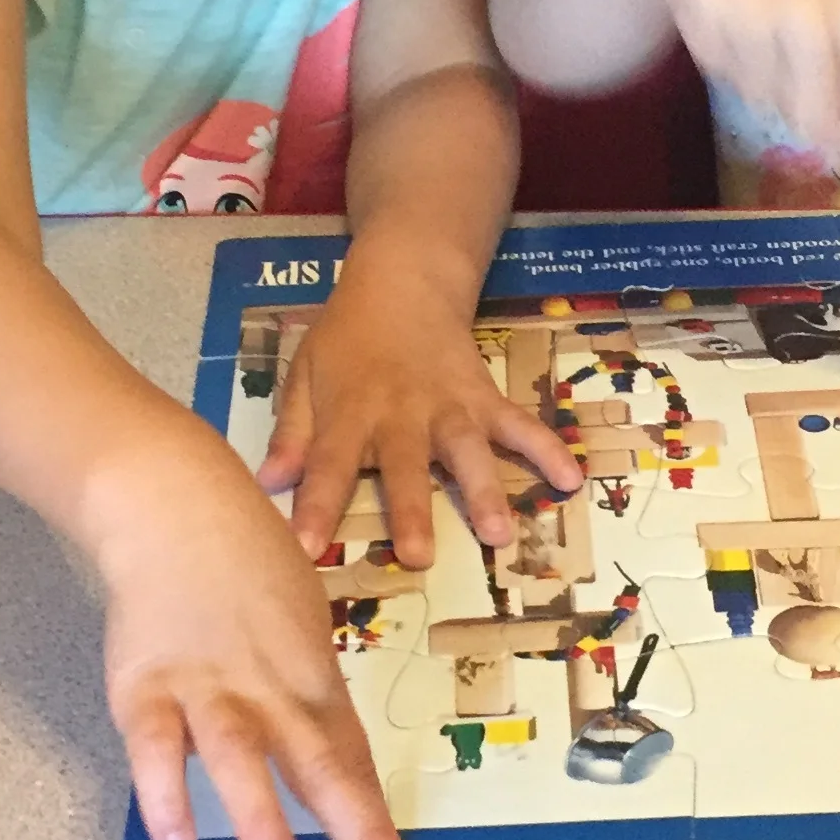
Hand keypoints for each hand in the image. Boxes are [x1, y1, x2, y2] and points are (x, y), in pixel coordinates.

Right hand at [98, 417, 418, 839]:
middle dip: (355, 826)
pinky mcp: (146, 687)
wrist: (174, 506)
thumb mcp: (298, 617)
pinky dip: (164, 794)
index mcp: (311, 675)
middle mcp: (268, 687)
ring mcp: (206, 687)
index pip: (351, 758)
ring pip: (238, 756)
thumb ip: (304, 688)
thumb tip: (318, 746)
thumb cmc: (244, 562)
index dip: (375, 818)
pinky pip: (155, 748)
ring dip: (262, 817)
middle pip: (318, 761)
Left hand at [259, 268, 583, 566]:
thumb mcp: (304, 375)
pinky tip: (571, 479)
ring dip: (485, 491)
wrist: (403, 281)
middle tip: (419, 557)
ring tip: (500, 535)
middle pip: (405, 466)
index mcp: (350, 413)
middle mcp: (401, 414)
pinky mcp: (484, 397)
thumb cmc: (346, 337)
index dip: (315, 506)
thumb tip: (268, 482)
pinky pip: (519, 425)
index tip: (305, 548)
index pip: (327, 465)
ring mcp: (449, 406)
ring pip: (467, 451)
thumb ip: (291, 431)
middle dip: (411, 511)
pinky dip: (547, 449)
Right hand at [670, 0, 839, 236]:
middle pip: (810, 114)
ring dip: (764, 81)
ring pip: (759, 94)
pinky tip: (729, 11)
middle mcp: (806, 5)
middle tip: (803, 81)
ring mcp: (749, 1)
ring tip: (763, 25)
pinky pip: (716, 64)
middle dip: (810, 116)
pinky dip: (725, 54)